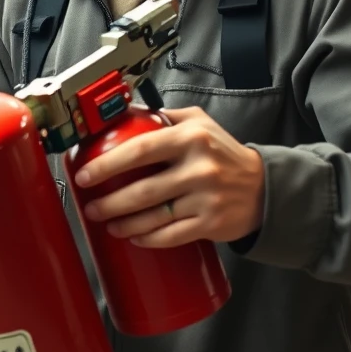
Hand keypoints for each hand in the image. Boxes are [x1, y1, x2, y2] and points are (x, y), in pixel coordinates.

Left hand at [73, 107, 264, 247]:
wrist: (265, 187)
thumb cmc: (225, 152)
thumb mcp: (199, 122)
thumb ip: (164, 116)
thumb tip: (124, 113)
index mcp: (191, 138)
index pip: (140, 149)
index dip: (107, 164)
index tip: (85, 173)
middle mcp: (199, 168)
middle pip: (143, 189)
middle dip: (109, 202)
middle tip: (90, 206)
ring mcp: (205, 199)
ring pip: (154, 217)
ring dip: (124, 223)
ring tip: (106, 222)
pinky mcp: (211, 224)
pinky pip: (171, 235)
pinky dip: (148, 238)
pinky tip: (133, 236)